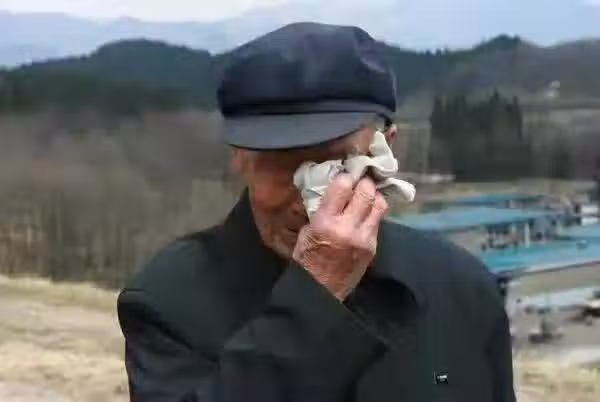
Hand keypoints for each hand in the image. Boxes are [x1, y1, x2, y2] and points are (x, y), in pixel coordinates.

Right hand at [292, 174, 388, 300]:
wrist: (320, 292)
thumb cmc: (307, 260)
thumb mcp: (306, 231)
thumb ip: (322, 210)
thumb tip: (334, 191)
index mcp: (326, 222)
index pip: (343, 186)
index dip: (345, 177)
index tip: (344, 175)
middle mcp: (348, 227)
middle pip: (366, 192)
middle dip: (364, 182)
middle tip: (360, 180)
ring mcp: (364, 238)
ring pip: (379, 205)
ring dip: (373, 196)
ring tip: (367, 193)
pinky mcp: (373, 247)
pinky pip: (377, 222)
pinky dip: (373, 213)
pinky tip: (365, 214)